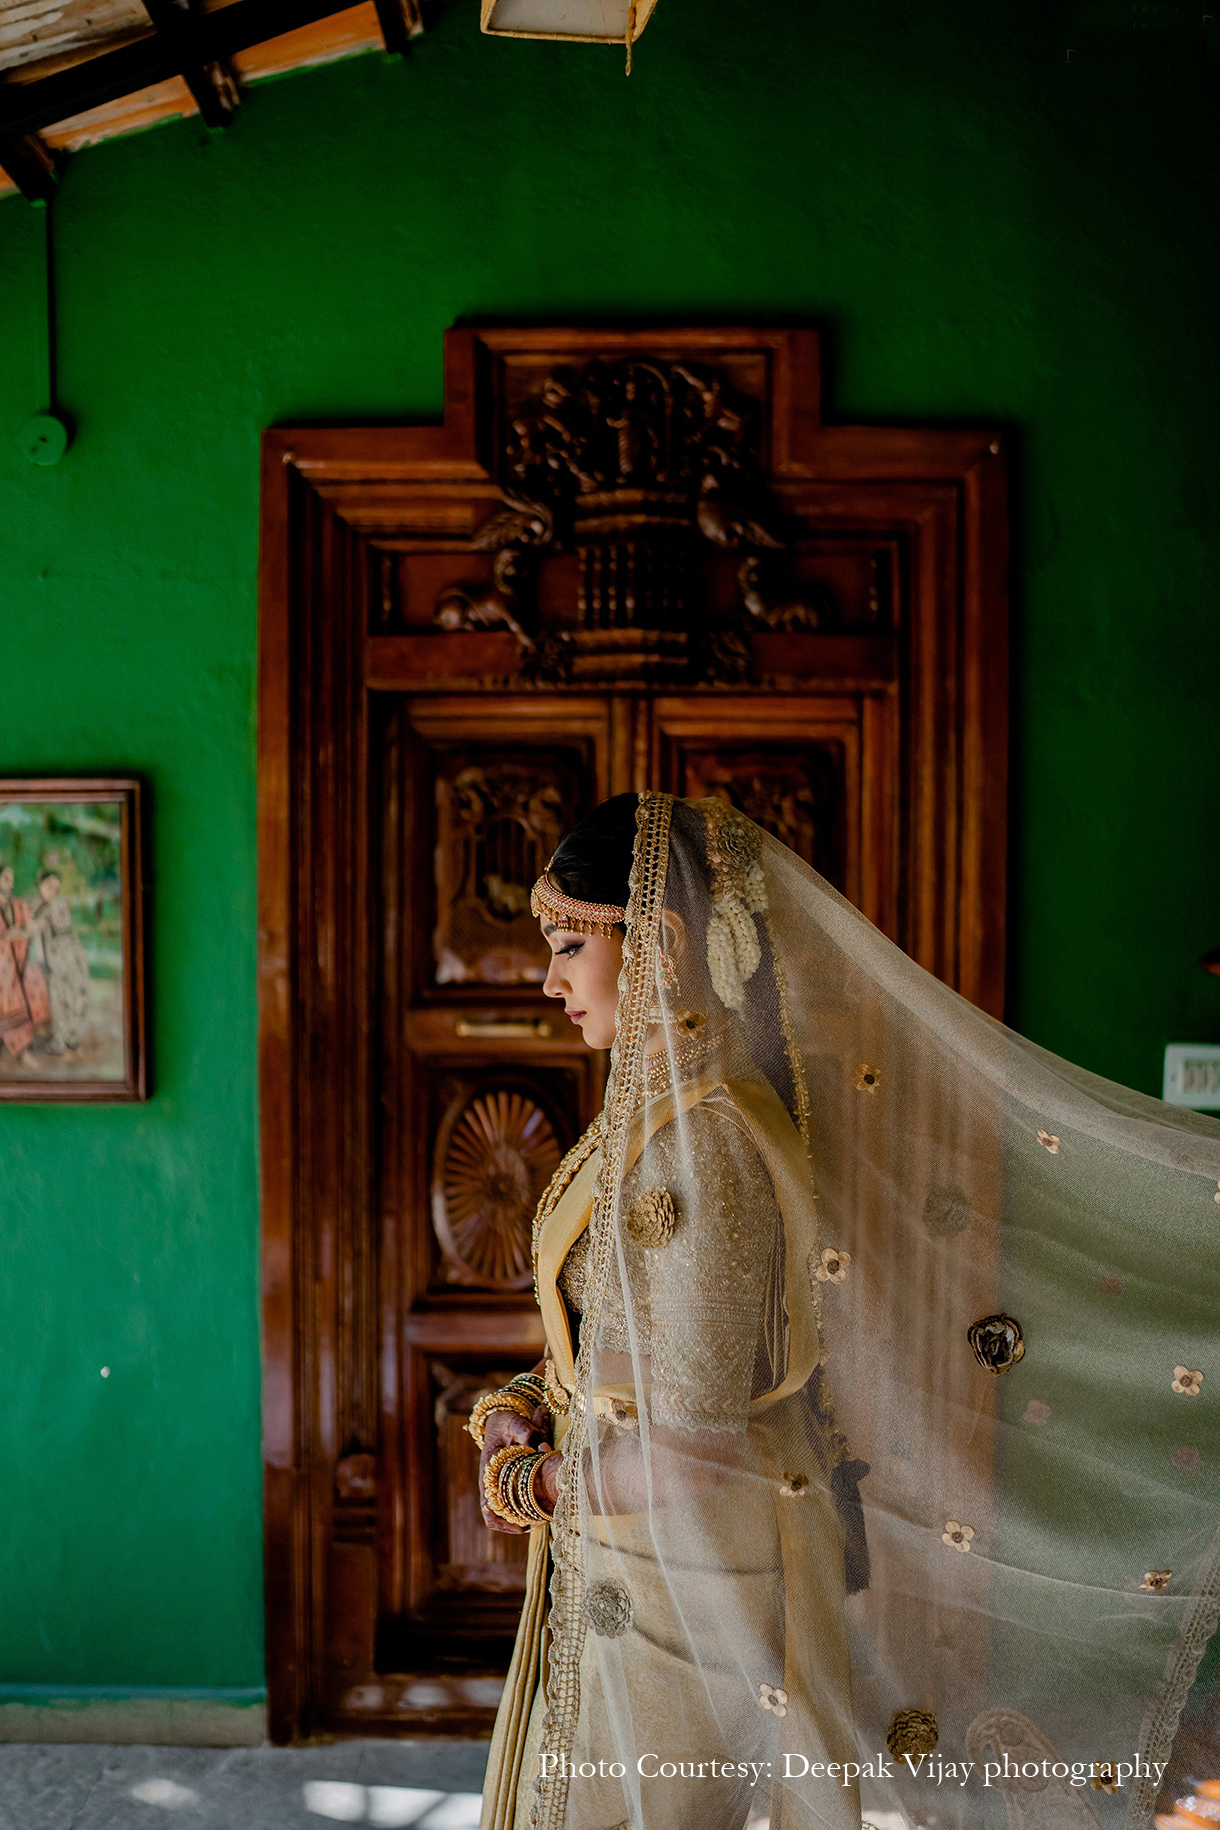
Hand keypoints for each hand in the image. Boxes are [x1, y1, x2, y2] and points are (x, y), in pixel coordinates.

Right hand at [479, 1403, 551, 1534]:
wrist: (499, 1421)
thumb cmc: (506, 1422)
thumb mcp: (514, 1421)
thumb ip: (526, 1431)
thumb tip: (540, 1446)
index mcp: (488, 1470)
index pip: (488, 1505)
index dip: (503, 1519)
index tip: (524, 1522)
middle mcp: (489, 1483)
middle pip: (494, 1517)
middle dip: (515, 1524)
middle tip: (538, 1521)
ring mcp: (495, 1486)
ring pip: (501, 1516)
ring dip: (518, 1521)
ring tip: (539, 1520)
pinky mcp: (504, 1486)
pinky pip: (508, 1508)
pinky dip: (521, 1512)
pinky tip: (537, 1509)